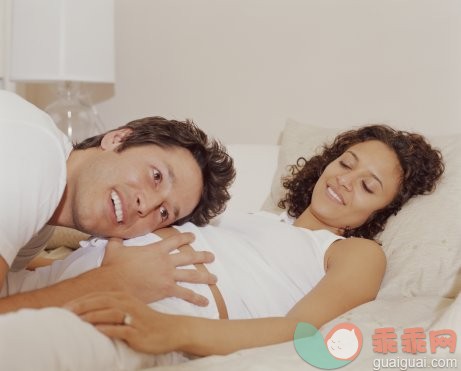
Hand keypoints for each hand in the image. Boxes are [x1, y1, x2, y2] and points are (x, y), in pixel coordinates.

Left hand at [65, 292, 180, 353]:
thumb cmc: (147, 321)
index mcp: (124, 297)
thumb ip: (113, 307)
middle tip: (63, 311)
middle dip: (81, 305)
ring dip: (91, 316)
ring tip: (74, 320)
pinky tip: (96, 330)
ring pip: (109, 313)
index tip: (64, 306)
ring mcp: (133, 317)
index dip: (80, 300)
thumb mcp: (131, 310)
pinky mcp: (137, 331)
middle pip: (101, 301)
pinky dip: (107, 329)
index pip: (98, 295)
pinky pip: (120, 329)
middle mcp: (128, 304)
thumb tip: (91, 311)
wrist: (171, 330)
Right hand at [100, 233, 215, 305]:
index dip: (186, 238)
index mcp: (156, 249)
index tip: (193, 237)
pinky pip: (185, 294)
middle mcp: (166, 261)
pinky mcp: (166, 289)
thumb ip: (117, 240)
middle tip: (212, 257)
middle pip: (189, 257)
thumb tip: (113, 235)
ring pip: (192, 275)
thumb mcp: (115, 248)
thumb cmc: (114, 266)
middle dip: (202, 256)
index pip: (175, 240)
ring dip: (205, 276)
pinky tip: (205, 301)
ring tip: (215, 278)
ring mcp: (168, 275)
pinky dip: (196, 298)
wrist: (114, 283)